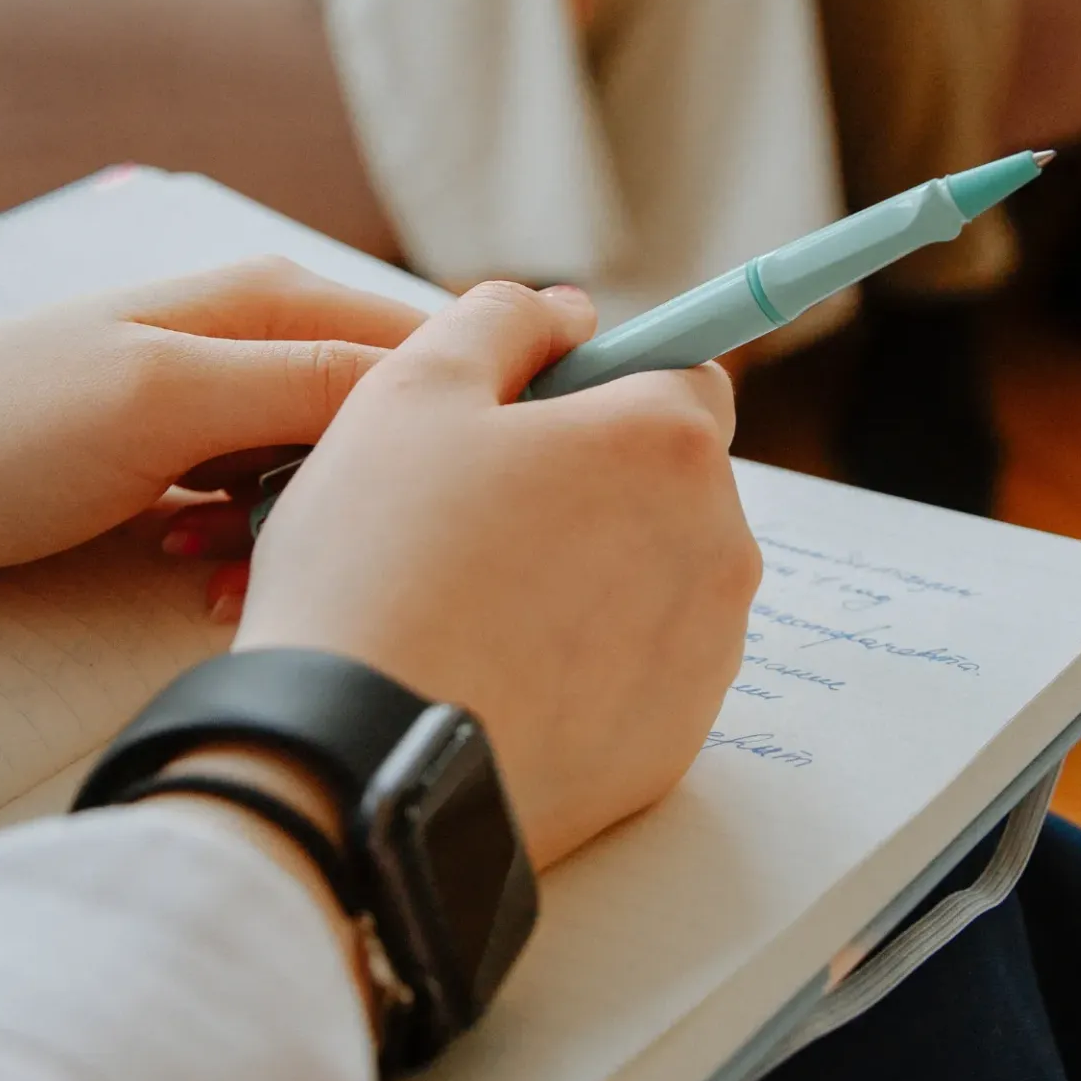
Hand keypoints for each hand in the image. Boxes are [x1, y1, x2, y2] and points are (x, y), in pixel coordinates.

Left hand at [0, 260, 426, 584]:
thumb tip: (445, 381)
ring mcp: (225, 398)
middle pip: (389, 420)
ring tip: (228, 572)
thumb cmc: (4, 428)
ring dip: (302, 533)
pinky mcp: (188, 456)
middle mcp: (265, 336)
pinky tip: (195, 572)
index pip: (433, 347)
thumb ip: (309, 384)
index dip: (462, 421)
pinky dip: (249, 545)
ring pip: (332, 473)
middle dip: (371, 498)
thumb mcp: (170, 400)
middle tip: (312, 557)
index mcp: (279, 299)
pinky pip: (269, 503)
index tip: (453, 508)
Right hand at [233, 282, 759, 869]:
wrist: (360, 767)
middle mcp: (720, 548)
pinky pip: (636, 674)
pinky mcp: (673, 746)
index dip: (605, 382)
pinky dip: (581, 665)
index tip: (531, 416)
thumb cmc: (379, 567)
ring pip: (654, 580)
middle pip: (671, 482)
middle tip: (472, 516)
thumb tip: (567, 313)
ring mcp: (705, 658)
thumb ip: (500, 320)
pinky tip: (492, 675)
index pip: (683, 371)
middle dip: (593, 484)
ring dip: (587, 574)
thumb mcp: (409, 392)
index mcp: (669, 444)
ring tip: (470, 605)